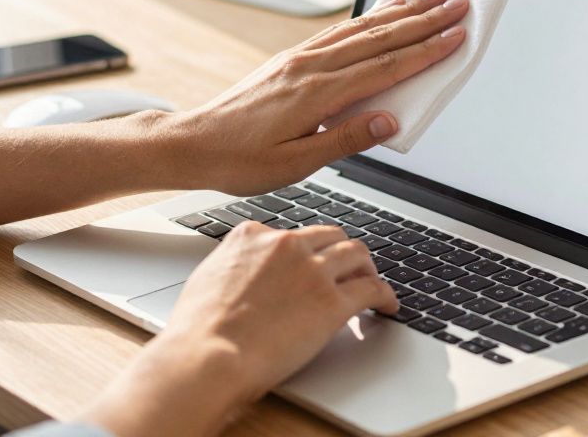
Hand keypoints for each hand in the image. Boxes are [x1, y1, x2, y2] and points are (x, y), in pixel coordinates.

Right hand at [83, 223, 394, 436]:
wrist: (209, 355)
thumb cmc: (199, 330)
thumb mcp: (208, 278)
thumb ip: (233, 266)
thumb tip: (242, 274)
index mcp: (252, 236)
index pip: (292, 233)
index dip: (305, 250)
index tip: (311, 263)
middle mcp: (286, 245)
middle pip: (330, 236)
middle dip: (341, 251)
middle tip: (348, 269)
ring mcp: (312, 270)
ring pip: (357, 253)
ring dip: (367, 268)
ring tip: (371, 283)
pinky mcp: (332, 302)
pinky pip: (373, 289)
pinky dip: (386, 296)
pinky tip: (387, 306)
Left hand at [166, 0, 468, 193]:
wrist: (192, 143)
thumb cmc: (239, 160)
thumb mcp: (295, 164)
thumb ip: (346, 140)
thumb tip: (389, 121)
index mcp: (315, 94)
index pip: (385, 67)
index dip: (426, 51)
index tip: (457, 35)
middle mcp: (309, 67)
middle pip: (379, 38)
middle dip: (424, 20)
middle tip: (458, 3)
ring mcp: (298, 58)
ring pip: (360, 29)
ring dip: (399, 12)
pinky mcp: (290, 59)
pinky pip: (338, 32)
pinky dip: (366, 19)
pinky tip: (382, 13)